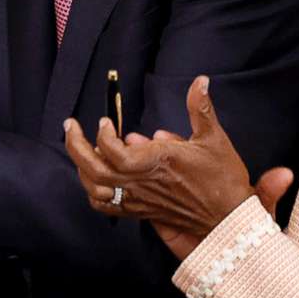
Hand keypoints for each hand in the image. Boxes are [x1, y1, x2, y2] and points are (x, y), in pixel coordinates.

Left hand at [63, 76, 293, 260]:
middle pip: (94, 169)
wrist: (228, 217)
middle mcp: (141, 182)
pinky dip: (92, 192)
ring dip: (82, 167)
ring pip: (95, 188)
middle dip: (75, 146)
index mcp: (156, 162)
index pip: (113, 150)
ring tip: (81, 148)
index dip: (103, 134)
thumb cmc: (222, 177)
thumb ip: (200, 108)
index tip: (105, 121)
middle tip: (70, 126)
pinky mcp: (139, 211)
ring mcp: (138, 199)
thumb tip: (200, 81)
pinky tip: (92, 178)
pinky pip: (105, 206)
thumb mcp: (213, 138)